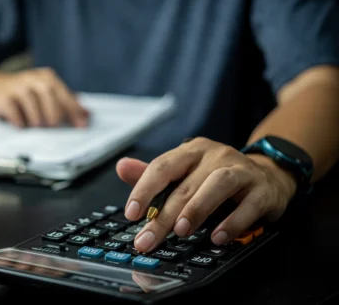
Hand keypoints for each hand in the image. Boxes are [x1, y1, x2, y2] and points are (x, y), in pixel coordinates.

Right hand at [0, 67, 88, 127]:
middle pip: (52, 104)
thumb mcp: (44, 91)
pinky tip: (19, 123)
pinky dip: (21, 124)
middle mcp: (33, 79)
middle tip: (52, 126)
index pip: (65, 96)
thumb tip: (87, 114)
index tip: (82, 126)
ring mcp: (17, 88)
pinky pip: (17, 118)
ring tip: (33, 124)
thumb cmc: (22, 92)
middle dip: (54, 119)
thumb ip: (65, 101)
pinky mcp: (3, 99)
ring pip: (35, 114)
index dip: (75, 112)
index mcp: (47, 77)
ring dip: (36, 123)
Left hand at [116, 137, 296, 252]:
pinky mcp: (262, 189)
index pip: (162, 166)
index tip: (132, 213)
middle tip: (148, 238)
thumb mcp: (186, 172)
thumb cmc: (217, 176)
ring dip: (197, 208)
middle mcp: (216, 155)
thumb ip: (154, 174)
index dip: (144, 189)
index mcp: (192, 151)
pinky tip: (217, 238)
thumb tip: (122, 167)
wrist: (268, 175)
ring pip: (217, 184)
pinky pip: (248, 205)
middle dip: (164, 215)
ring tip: (181, 231)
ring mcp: (241, 170)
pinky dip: (232, 223)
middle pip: (185, 184)